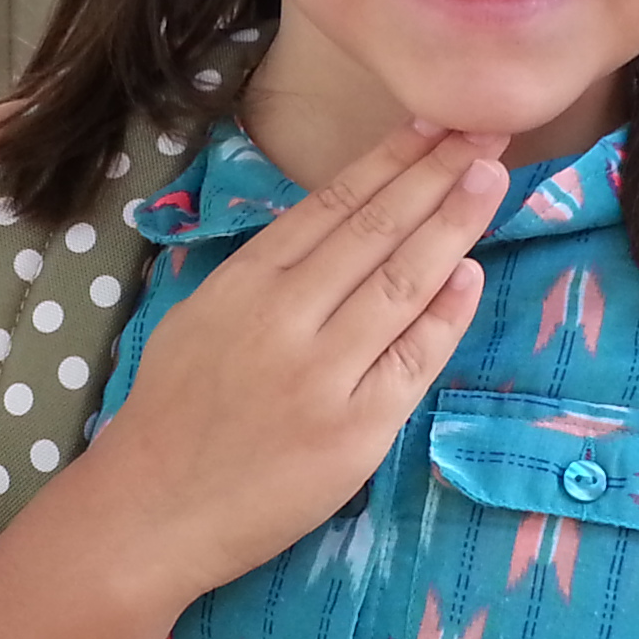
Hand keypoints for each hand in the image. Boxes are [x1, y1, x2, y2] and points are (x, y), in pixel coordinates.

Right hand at [79, 120, 505, 595]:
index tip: (431, 124)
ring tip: (490, 181)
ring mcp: (323, 375)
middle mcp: (284, 319)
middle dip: (435, 175)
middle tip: (482, 133)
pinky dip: (446, 314)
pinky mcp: (355, 431)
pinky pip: (413, 360)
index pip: (331, 206)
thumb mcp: (200, 319)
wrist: (148, 514)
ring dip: (452, 226)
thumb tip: (338, 230)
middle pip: (375, 231)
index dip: (388, 160)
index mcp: (242, 285)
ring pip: (401, 284)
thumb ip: (264, 277)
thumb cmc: (172, 418)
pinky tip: (471, 273)